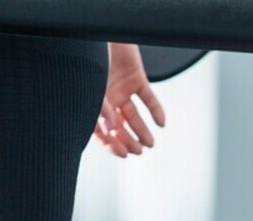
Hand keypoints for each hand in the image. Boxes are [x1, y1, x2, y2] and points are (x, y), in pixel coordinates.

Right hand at [95, 43, 166, 157]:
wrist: (101, 34)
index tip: (123, 155)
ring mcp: (121, 90)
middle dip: (128, 140)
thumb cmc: (90, 60)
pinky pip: (148, 97)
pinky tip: (162, 123)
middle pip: (118, 127)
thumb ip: (101, 109)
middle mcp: (107, 101)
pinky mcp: (136, 78)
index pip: (101, 132)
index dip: (112, 144)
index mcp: (91, 106)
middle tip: (139, 152)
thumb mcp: (93, 88)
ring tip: (150, 144)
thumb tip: (113, 128)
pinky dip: (156, 110)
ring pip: (133, 115)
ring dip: (142, 130)